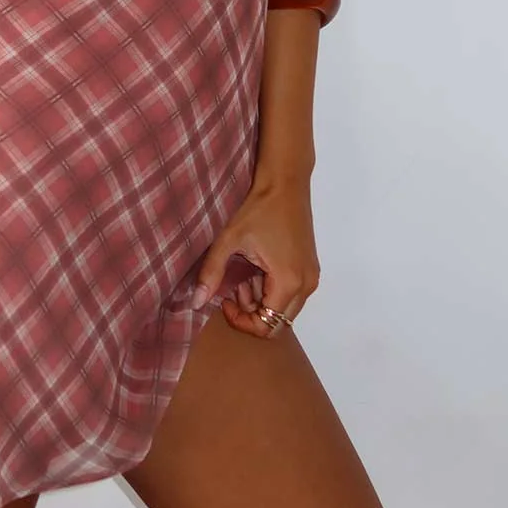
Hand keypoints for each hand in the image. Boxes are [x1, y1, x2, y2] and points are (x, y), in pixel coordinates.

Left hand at [190, 181, 320, 338]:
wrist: (285, 181)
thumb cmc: (258, 207)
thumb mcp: (229, 239)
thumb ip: (212, 273)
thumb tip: (196, 303)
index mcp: (289, 281)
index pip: (266, 325)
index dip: (242, 320)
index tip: (225, 299)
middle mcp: (306, 284)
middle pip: (278, 322)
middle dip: (252, 311)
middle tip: (235, 286)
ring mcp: (311, 276)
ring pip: (284, 309)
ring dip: (262, 300)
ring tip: (245, 273)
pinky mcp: (311, 267)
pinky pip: (292, 294)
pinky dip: (273, 289)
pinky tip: (258, 267)